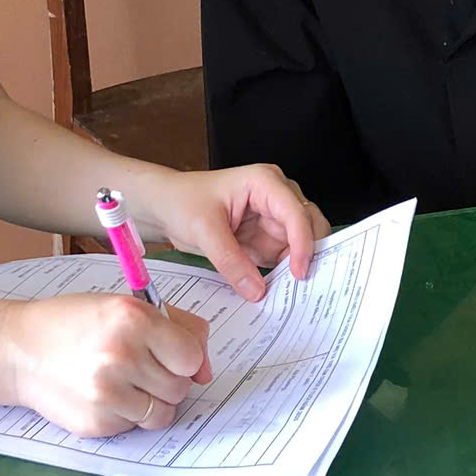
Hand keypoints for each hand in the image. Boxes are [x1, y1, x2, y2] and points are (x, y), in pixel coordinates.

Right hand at [0, 294, 211, 437]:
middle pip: (180, 387)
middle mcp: (121, 356)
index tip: (167, 352)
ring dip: (152, 401)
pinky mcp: (96, 422)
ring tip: (126, 382)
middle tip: (140, 366)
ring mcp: (106, 393)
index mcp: (133, 319)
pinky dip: (127, 415)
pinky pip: (135, 427)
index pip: (191, 356)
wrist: (19, 350)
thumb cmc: (78, 322)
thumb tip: (206, 373)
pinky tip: (104, 395)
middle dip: (168, 379)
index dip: (184, 356)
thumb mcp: (126, 307)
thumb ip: (178, 329)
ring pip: (163, 413)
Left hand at [135, 164, 328, 300]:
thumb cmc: (182, 201)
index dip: (303, 242)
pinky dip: (285, 275)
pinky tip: (280, 291)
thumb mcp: (203, 229)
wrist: (166, 207)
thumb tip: (256, 290)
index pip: (295, 212)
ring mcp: (273, 219)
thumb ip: (230, 260)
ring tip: (292, 292)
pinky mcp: (266, 239)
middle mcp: (275, 198)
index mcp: (264, 182)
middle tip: (303, 284)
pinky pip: (284, 258)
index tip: (299, 272)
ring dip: (298, 267)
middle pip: (309, 225)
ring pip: (301, 245)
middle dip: (309, 253)